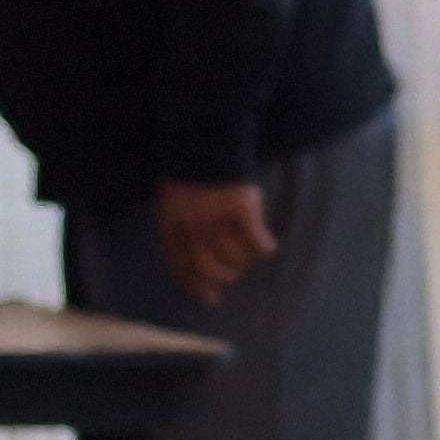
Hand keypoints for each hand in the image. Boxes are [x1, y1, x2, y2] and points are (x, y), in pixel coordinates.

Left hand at [154, 181, 275, 308]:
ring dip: (241, 260)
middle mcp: (194, 226)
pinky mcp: (242, 210)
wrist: (206, 140)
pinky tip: (267, 245)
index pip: (181, 265)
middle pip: (208, 267)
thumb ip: (178, 226)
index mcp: (173, 224)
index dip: (195, 286)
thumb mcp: (172, 199)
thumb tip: (192, 260)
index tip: (210, 300)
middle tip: (231, 274)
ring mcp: (218, 219)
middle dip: (221, 276)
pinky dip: (263, 246)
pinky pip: (256, 241)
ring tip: (245, 250)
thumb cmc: (189, 170)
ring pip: (233, 257)